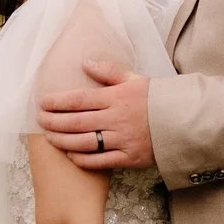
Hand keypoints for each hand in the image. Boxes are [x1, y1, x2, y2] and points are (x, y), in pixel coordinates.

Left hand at [37, 60, 154, 170]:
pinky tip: (71, 154)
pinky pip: (101, 161)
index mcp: (116, 97)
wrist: (183, 121)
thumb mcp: (134, 79)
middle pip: (77, 122)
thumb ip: (108, 72)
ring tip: (49, 138)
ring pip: (85, 142)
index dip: (58, 102)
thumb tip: (85, 63)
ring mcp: (123, 140)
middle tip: (39, 121)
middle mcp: (117, 119)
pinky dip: (83, 159)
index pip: (80, 99)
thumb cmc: (156, 98)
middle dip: (54, 122)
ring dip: (63, 141)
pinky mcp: (130, 157)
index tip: (42, 103)